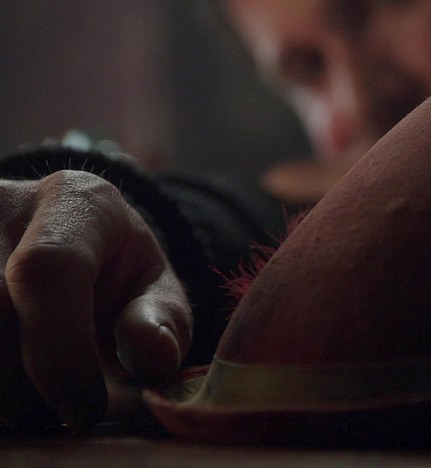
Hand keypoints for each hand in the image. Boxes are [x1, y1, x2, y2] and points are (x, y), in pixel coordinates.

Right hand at [0, 170, 191, 430]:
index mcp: (79, 201)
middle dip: (23, 381)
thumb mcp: (153, 293)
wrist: (68, 242)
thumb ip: (161, 323)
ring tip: (30, 390)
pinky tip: (7, 379)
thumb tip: (154, 353)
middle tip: (59, 406)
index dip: (60, 349)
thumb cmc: (114, 275)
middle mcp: (2, 201)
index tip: (84, 409)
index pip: (48, 269)